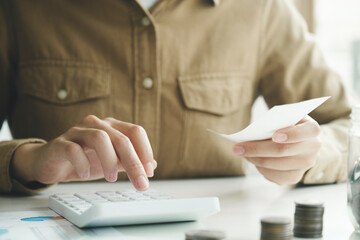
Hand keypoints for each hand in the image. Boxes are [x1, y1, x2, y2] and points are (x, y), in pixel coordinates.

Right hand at [11, 115, 156, 190]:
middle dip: (134, 163)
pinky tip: (85, 175)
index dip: (145, 151)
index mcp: (112, 126)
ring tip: (112, 179)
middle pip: (121, 138)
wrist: (50, 163)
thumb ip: (129, 162)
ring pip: (100, 138)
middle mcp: (96, 124)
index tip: (149, 173)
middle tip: (140, 183)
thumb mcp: (111, 163)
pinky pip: (74, 149)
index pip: (135, 132)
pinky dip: (83, 164)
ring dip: (110, 161)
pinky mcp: (60, 142)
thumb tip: (151, 166)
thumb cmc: (84, 160)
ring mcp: (78, 131)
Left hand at [233, 116, 321, 184]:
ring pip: (276, 165)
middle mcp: (313, 148)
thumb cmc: (287, 124)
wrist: (297, 138)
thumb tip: (253, 134)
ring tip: (242, 153)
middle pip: (283, 151)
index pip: (306, 132)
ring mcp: (306, 164)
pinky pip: (276, 177)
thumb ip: (274, 122)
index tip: (274, 135)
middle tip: (238, 147)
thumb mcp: (284, 117)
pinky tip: (254, 162)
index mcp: (312, 129)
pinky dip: (261, 169)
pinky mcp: (296, 176)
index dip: (291, 134)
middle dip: (257, 149)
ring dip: (255, 160)